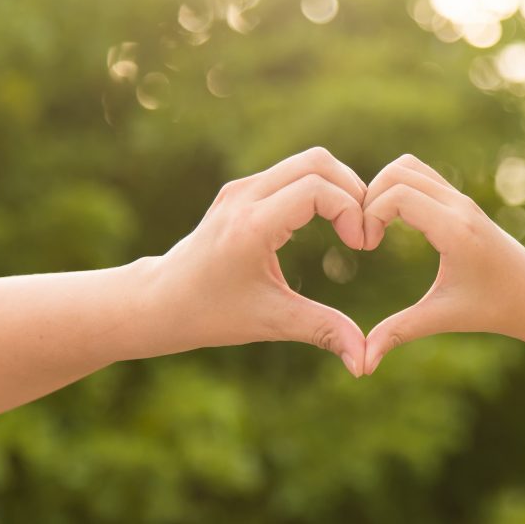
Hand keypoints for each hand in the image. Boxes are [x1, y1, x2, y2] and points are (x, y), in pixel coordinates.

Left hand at [139, 147, 367, 375]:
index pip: (316, 189)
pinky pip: (292, 172)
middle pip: (317, 162)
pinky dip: (319, 188)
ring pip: (306, 161)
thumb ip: (323, 331)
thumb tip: (364, 363)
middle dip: (353, 191)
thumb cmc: (211, 314)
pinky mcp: (241, 191)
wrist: (160, 300)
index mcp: (251, 226)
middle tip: (364, 231)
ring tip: (351, 226)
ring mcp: (241, 188)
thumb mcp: (272, 322)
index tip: (361, 246)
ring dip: (338, 187)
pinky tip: (327, 222)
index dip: (351, 210)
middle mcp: (244, 196)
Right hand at [362, 154, 524, 373]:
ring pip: (408, 166)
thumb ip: (398, 333)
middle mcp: (459, 205)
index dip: (370, 214)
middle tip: (365, 235)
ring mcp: (461, 198)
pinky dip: (397, 187)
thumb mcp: (441, 318)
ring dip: (382, 188)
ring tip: (375, 226)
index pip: (398, 194)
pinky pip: (420, 174)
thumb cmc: (491, 308)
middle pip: (398, 171)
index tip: (366, 247)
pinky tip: (392, 222)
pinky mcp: (460, 199)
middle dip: (370, 197)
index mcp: (455, 230)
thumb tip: (362, 365)